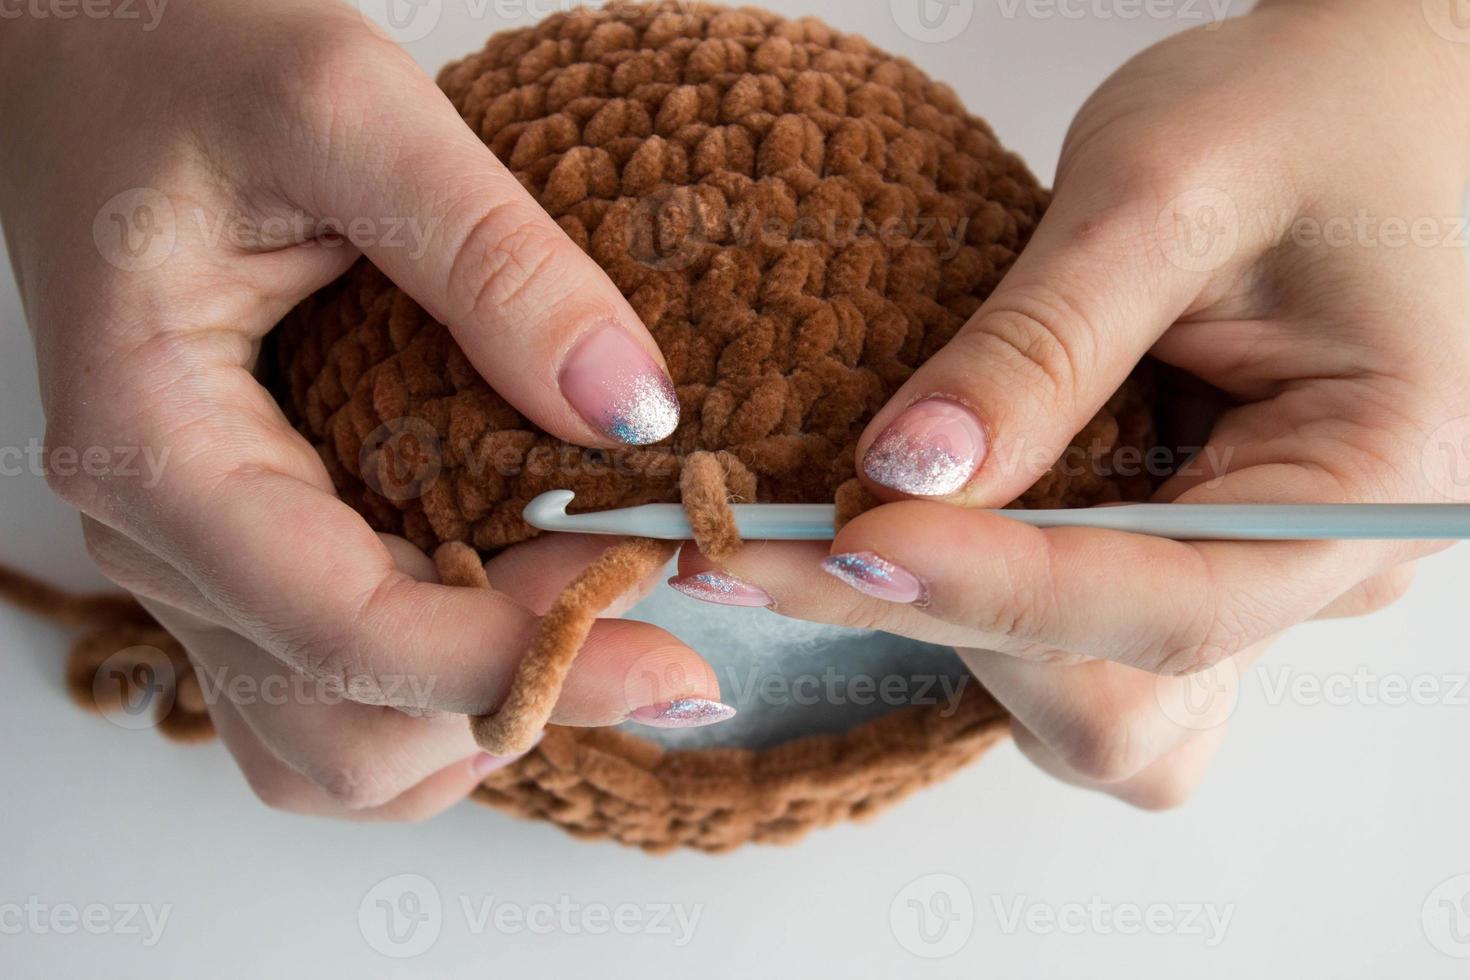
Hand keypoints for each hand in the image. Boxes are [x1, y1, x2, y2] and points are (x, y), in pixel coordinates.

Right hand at [0, 0, 722, 819]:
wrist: (87, 58)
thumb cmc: (178, 58)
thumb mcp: (345, 106)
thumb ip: (494, 254)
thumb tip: (633, 411)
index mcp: (158, 444)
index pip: (347, 633)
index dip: (520, 664)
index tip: (674, 661)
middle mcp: (161, 536)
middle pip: (344, 728)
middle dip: (517, 697)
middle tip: (652, 615)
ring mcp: (193, 560)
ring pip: (330, 750)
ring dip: (476, 721)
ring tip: (592, 622)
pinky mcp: (233, 556)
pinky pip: (318, 703)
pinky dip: (430, 705)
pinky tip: (509, 627)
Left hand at [672, 0, 1469, 807]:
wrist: (1348, 100)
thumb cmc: (1297, 112)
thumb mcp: (1161, 191)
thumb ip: (1041, 346)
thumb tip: (908, 474)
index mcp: (1378, 479)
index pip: (1178, 600)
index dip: (1003, 591)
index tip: (852, 540)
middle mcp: (1327, 568)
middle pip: (1126, 690)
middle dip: (947, 623)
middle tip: (776, 548)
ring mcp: (1252, 579)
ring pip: (1095, 704)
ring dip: (949, 635)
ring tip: (819, 541)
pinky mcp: (1181, 564)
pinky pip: (1075, 651)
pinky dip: (972, 610)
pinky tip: (890, 537)